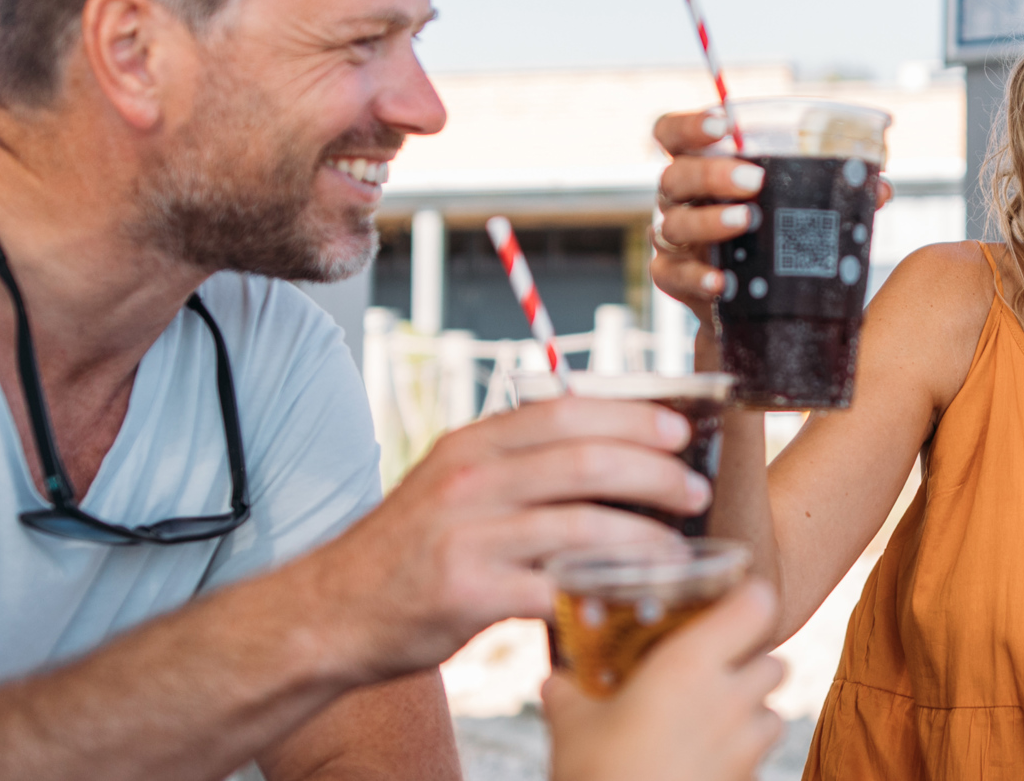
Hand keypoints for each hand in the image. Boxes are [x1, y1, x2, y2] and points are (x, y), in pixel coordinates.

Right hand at [304, 397, 710, 679]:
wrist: (331, 613)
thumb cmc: (405, 552)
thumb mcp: (451, 487)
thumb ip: (513, 467)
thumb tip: (602, 453)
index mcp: (471, 446)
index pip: (565, 412)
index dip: (631, 416)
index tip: (677, 429)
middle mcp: (469, 481)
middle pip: (584, 459)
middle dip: (653, 472)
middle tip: (692, 490)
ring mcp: (467, 535)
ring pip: (580, 522)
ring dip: (642, 536)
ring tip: (676, 549)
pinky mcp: (468, 592)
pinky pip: (555, 586)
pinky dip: (601, 591)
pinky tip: (630, 598)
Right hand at [542, 580, 786, 780]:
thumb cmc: (599, 775)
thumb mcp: (571, 728)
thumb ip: (568, 693)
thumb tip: (556, 680)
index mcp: (690, 665)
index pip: (756, 605)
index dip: (748, 599)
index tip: (729, 602)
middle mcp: (730, 699)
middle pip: (774, 662)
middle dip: (751, 662)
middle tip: (713, 669)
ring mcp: (746, 747)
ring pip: (774, 713)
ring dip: (753, 711)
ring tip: (711, 718)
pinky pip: (758, 759)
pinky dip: (741, 755)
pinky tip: (703, 761)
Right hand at [648, 108, 893, 309]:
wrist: (754, 301)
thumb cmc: (772, 233)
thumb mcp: (796, 205)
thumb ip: (832, 190)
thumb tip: (879, 187)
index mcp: (701, 167)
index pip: (672, 134)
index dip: (690, 125)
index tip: (722, 124)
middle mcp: (679, 200)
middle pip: (676, 177)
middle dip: (712, 174)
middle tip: (755, 179)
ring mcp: (673, 241)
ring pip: (673, 226)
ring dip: (709, 221)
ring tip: (747, 221)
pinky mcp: (673, 280)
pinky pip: (672, 277)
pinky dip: (697, 277)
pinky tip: (723, 281)